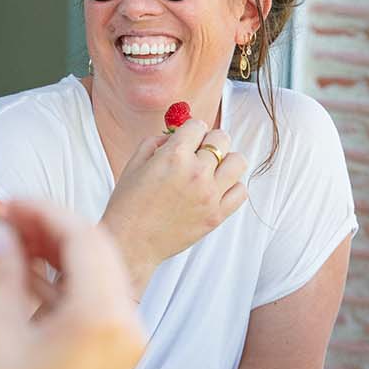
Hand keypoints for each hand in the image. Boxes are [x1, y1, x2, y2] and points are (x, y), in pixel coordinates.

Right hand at [0, 201, 145, 368]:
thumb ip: (2, 273)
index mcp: (100, 318)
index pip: (83, 235)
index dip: (42, 210)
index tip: (7, 200)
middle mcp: (124, 326)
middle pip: (96, 248)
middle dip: (50, 225)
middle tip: (5, 215)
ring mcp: (124, 343)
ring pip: (96, 271)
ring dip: (56, 250)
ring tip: (8, 238)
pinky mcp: (113, 356)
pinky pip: (95, 299)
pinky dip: (64, 280)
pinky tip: (24, 272)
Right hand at [100, 119, 247, 281]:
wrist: (130, 242)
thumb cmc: (128, 203)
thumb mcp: (135, 162)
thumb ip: (157, 141)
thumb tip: (176, 134)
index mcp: (174, 155)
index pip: (197, 125)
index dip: (190, 130)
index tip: (186, 139)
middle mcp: (196, 172)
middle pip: (222, 138)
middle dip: (209, 141)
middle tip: (199, 153)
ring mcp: (210, 195)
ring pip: (238, 161)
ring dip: (226, 161)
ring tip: (212, 170)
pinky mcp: (216, 215)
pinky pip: (241, 191)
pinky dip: (232, 186)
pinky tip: (216, 189)